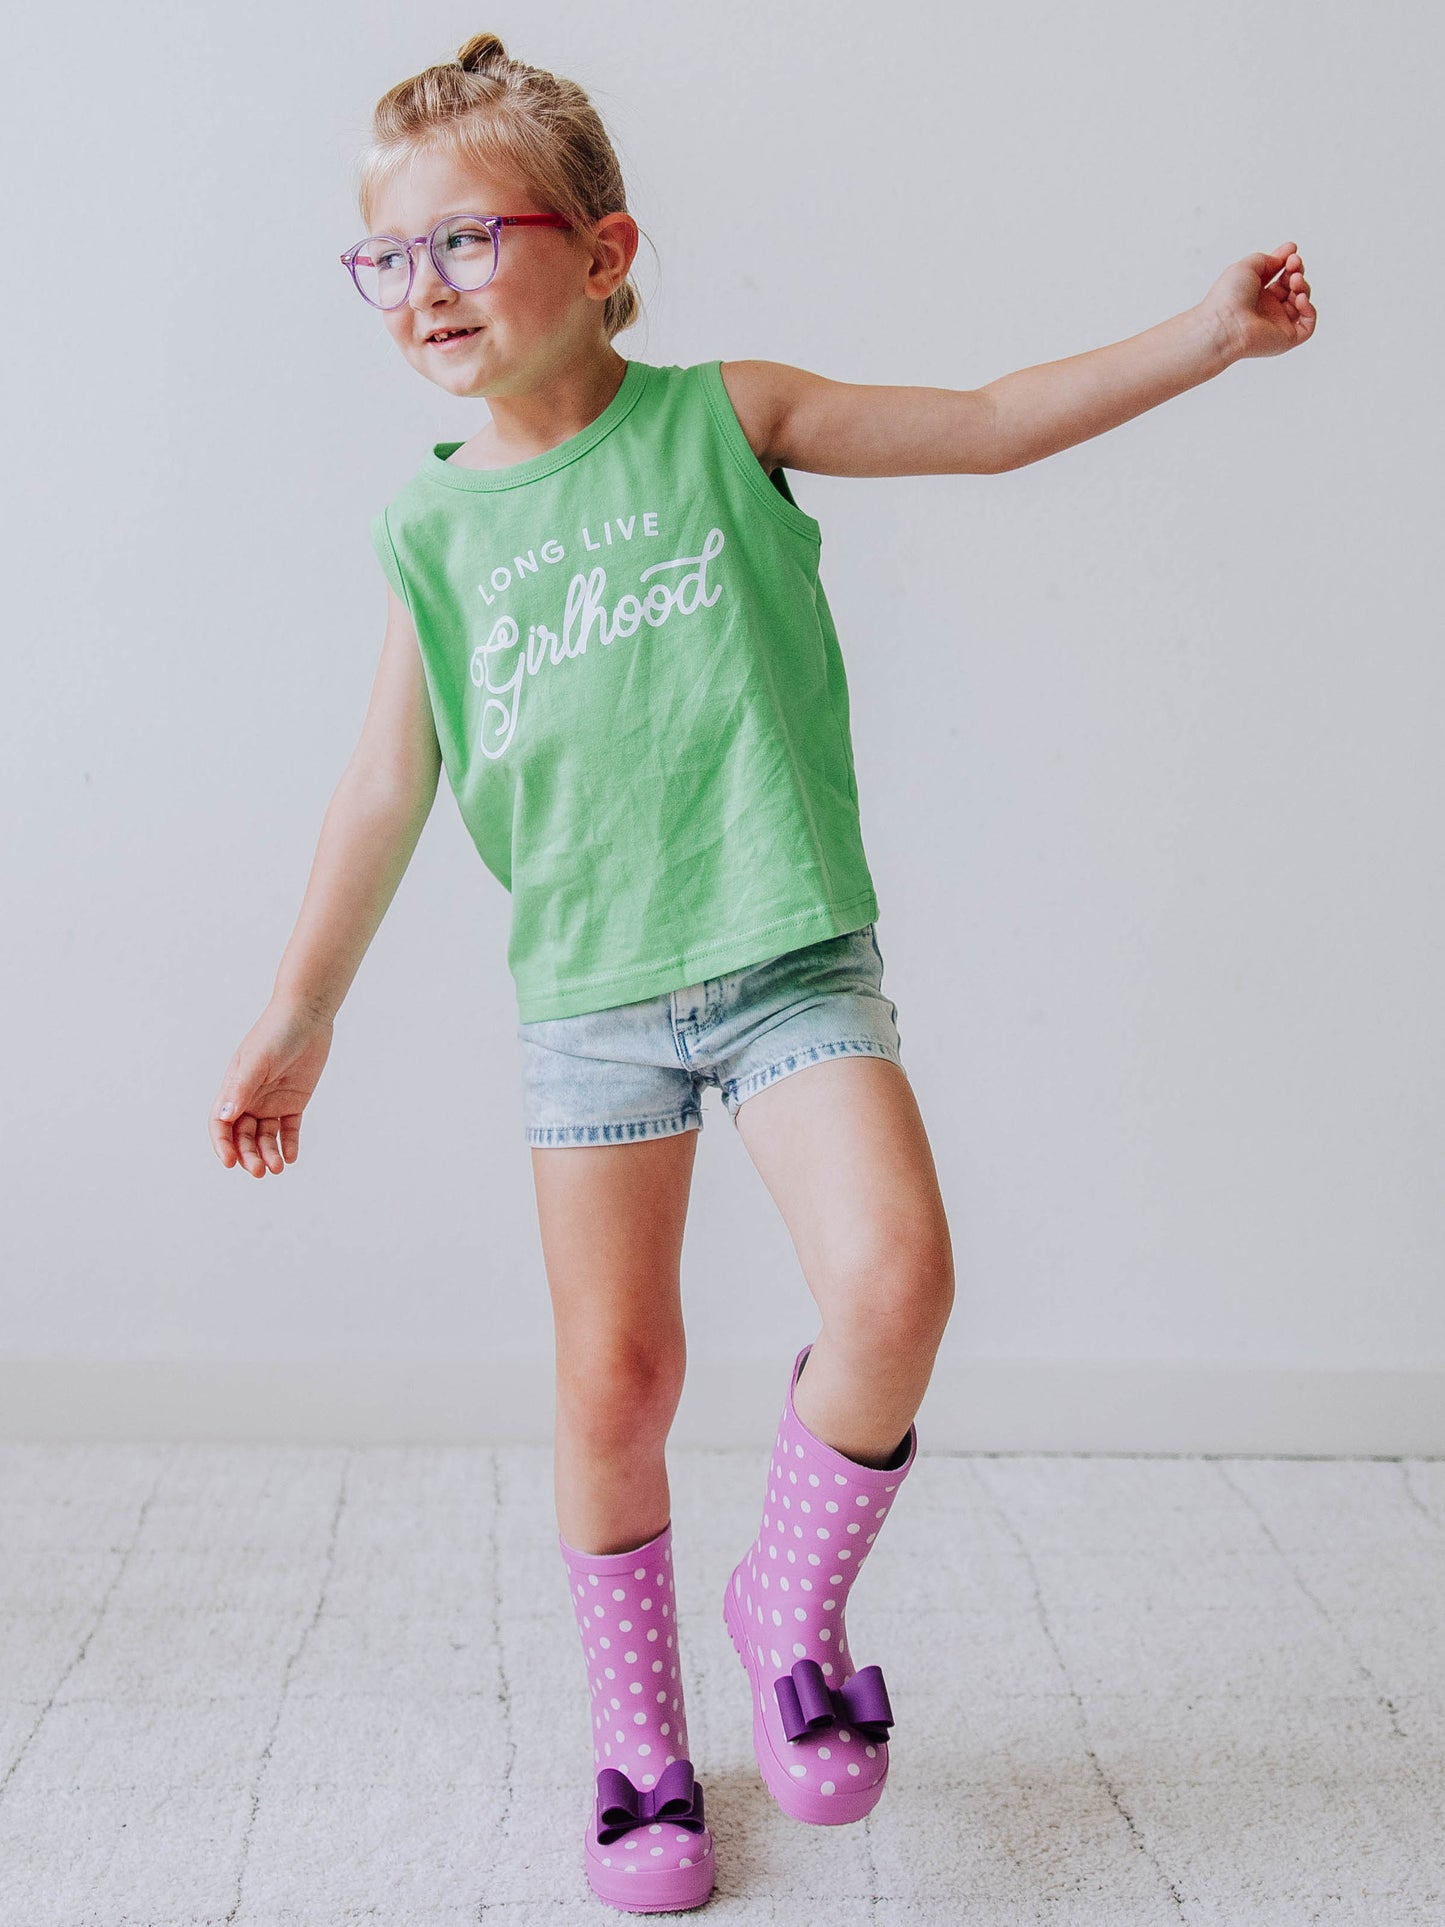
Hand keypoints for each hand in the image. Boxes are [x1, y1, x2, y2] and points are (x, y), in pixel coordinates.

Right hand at [209, 1002, 335, 1176]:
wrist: (306, 1016)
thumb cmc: (276, 1033)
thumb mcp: (256, 1061)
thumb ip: (241, 1089)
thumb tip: (224, 1116)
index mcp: (233, 1089)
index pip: (220, 1124)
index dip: (222, 1145)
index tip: (230, 1162)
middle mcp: (250, 1099)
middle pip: (243, 1136)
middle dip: (249, 1155)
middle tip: (260, 1171)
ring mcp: (272, 1101)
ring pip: (266, 1136)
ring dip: (269, 1153)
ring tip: (279, 1167)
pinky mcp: (294, 1101)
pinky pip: (289, 1128)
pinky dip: (289, 1143)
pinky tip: (291, 1156)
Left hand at [1200, 242, 1315, 362]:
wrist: (1224, 324)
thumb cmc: (1228, 297)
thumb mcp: (1247, 266)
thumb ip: (1267, 259)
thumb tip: (1282, 260)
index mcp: (1255, 293)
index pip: (1278, 275)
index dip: (1287, 261)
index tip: (1292, 249)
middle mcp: (1266, 309)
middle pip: (1292, 286)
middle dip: (1296, 271)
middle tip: (1293, 264)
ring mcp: (1276, 324)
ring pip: (1301, 303)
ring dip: (1303, 286)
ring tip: (1294, 279)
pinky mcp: (1285, 339)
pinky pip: (1307, 325)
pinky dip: (1309, 309)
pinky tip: (1300, 298)